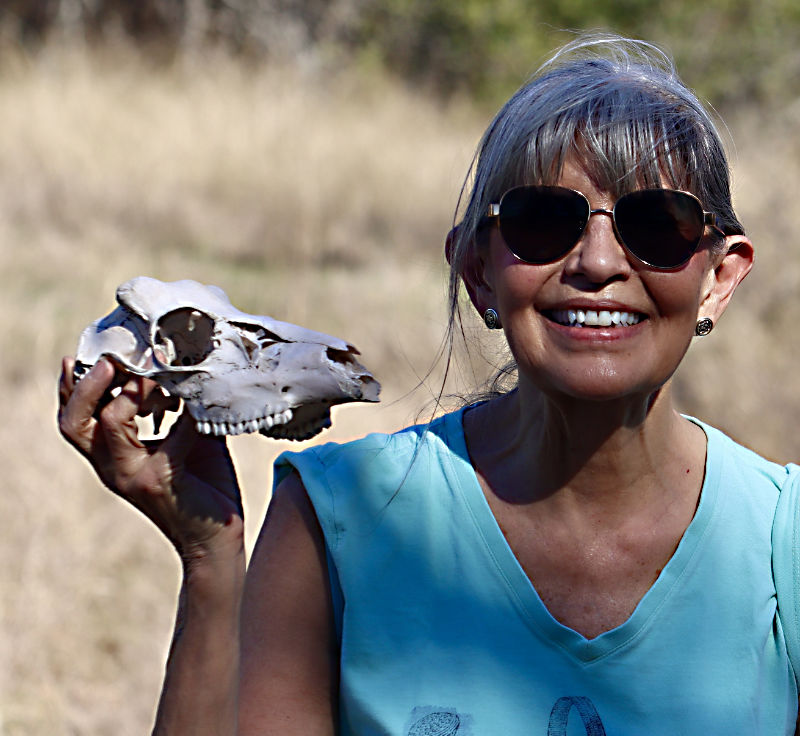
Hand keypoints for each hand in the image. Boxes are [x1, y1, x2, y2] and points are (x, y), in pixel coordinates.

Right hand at [58, 357, 243, 565]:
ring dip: (132, 390)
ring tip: (153, 372)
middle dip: (87, 383)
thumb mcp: (188, 438)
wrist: (216, 538)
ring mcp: (132, 476)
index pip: (75, 417)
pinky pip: (170, 437)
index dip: (77, 384)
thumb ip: (183, 406)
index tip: (100, 352)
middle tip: (111, 359)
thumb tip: (195, 366)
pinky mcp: (160, 482)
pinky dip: (188, 416)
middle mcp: (112, 466)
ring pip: (108, 423)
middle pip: (73, 422)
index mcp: (111, 455)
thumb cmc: (203, 485)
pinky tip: (202, 407)